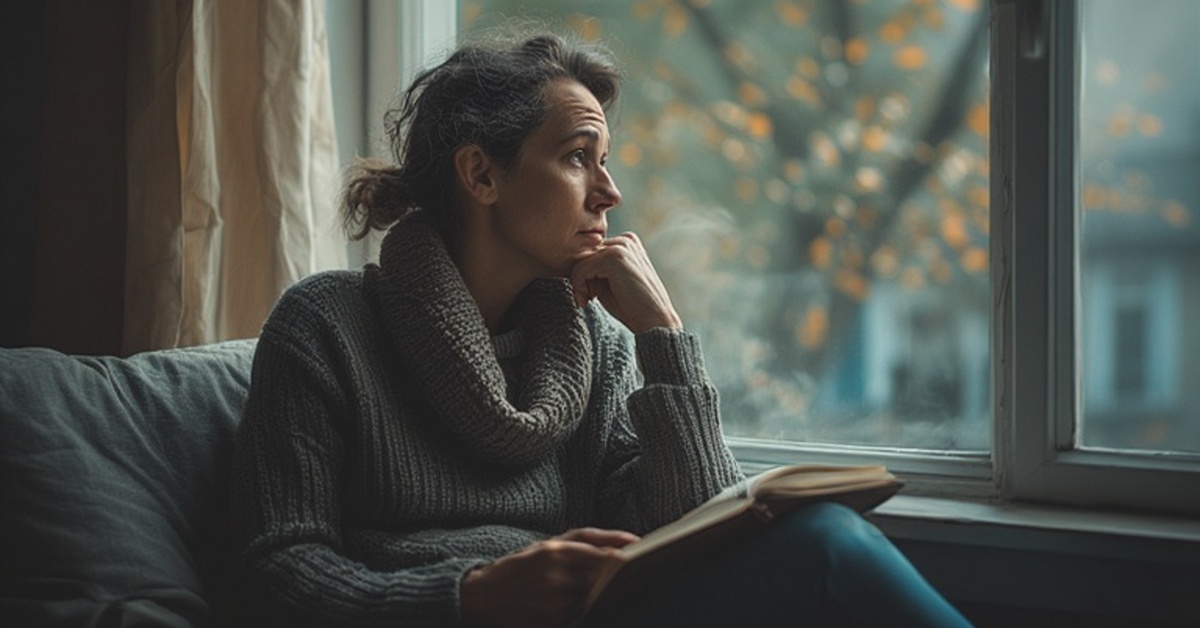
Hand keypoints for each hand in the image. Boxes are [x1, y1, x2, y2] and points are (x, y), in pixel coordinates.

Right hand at [460, 528, 638, 627]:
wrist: (481, 596)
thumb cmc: (521, 567)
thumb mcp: (549, 544)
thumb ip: (590, 540)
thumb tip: (633, 541)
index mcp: (556, 549)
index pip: (606, 556)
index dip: (628, 561)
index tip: (644, 560)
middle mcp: (556, 574)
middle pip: (605, 579)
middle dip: (620, 579)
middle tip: (637, 576)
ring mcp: (554, 601)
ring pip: (596, 599)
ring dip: (606, 597)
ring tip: (614, 592)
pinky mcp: (552, 622)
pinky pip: (582, 616)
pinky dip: (589, 611)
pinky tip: (589, 607)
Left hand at [570, 232, 682, 333]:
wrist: (654, 321)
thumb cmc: (631, 306)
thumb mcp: (609, 282)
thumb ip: (595, 268)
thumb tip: (569, 263)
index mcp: (627, 242)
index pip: (591, 251)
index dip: (585, 274)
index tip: (588, 295)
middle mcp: (625, 240)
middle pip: (584, 253)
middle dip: (580, 277)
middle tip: (586, 299)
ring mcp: (621, 246)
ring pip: (580, 260)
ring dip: (578, 283)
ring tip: (587, 300)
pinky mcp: (614, 257)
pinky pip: (581, 268)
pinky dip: (578, 286)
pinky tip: (588, 301)